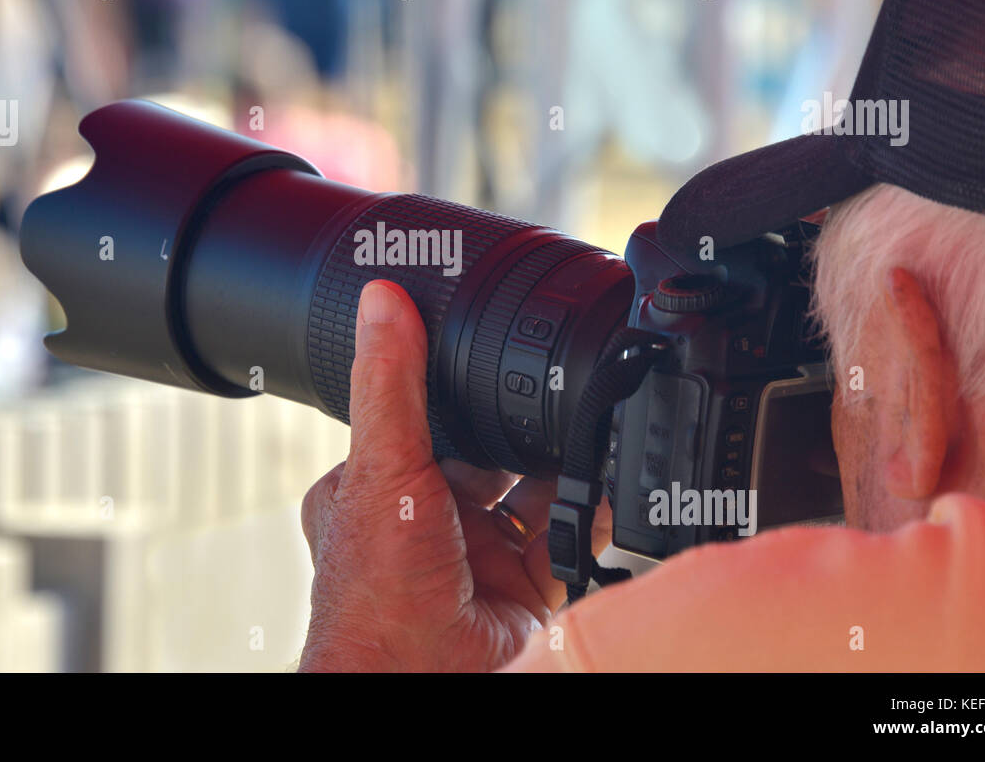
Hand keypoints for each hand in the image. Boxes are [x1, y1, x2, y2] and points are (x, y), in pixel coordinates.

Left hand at [297, 280, 608, 671]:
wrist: (418, 684)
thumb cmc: (378, 594)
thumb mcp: (383, 468)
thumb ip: (391, 384)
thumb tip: (383, 301)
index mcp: (378, 487)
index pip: (420, 419)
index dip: (454, 386)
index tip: (489, 344)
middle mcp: (427, 521)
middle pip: (486, 454)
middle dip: (519, 427)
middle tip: (552, 388)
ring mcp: (478, 557)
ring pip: (532, 494)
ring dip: (562, 467)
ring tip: (588, 429)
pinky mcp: (525, 591)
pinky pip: (568, 540)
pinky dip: (591, 513)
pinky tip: (607, 486)